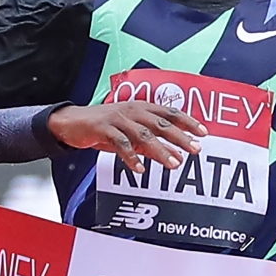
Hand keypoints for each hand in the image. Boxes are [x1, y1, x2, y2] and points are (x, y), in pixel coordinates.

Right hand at [48, 102, 206, 172]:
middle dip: (180, 136)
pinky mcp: (103, 128)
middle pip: (161, 123)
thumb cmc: (105, 128)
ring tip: (173, 164)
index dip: (188, 121)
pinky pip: (121, 143)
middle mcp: (132, 109)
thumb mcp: (131, 135)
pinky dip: (132, 157)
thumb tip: (177, 155)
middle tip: (195, 149)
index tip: (204, 132)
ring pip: (143, 134)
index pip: (170, 112)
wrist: (72, 123)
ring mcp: (118, 118)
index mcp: (141, 107)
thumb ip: (153, 144)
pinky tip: (140, 169)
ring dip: (160, 150)